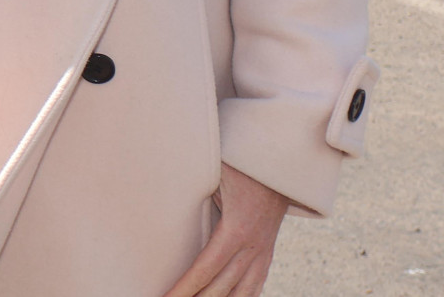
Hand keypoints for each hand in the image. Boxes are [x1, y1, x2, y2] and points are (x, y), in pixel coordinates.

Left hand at [159, 164, 290, 296]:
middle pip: (220, 290)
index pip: (204, 271)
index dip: (183, 290)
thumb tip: (161, 192)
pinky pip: (256, 286)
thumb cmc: (243, 162)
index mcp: (236, 230)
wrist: (281, 160)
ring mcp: (263, 252)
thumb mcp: (215, 171)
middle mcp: (252, 247)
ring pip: (242, 294)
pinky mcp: (268, 251)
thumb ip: (192, 185)